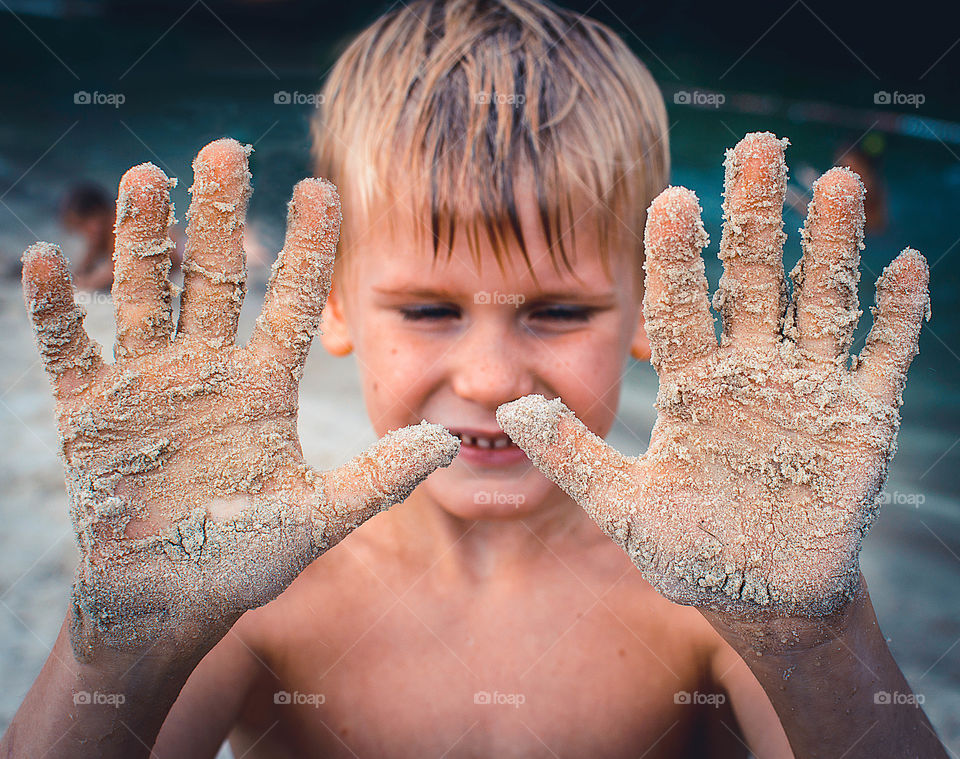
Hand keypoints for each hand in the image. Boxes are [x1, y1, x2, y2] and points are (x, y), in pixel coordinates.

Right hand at [22, 139, 457, 661]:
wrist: (167, 606)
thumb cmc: (244, 563)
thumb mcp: (317, 517)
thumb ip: (378, 478)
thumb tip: (447, 443)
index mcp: (262, 388)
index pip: (289, 303)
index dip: (306, 249)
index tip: (320, 187)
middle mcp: (206, 372)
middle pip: (214, 279)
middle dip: (219, 217)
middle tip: (225, 150)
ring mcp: (144, 386)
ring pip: (145, 296)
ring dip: (144, 241)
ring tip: (149, 176)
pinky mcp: (88, 412)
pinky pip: (67, 351)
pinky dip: (55, 311)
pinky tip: (41, 261)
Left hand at [497, 132, 929, 617]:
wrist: (758, 595)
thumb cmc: (689, 550)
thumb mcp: (622, 505)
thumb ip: (571, 455)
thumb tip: (507, 409)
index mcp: (694, 385)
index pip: (683, 305)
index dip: (678, 256)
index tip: (670, 197)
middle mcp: (750, 373)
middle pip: (753, 281)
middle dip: (755, 219)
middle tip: (755, 147)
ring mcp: (808, 391)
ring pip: (820, 303)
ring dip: (829, 246)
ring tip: (833, 181)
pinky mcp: (861, 422)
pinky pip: (882, 359)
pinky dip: (898, 317)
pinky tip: (907, 265)